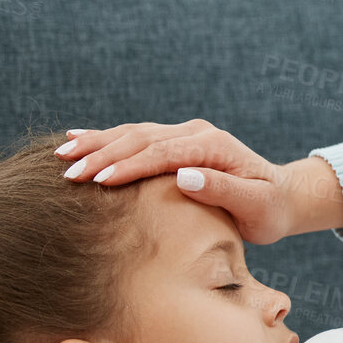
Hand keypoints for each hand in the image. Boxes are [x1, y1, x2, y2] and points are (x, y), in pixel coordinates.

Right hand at [54, 120, 342, 243]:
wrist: (282, 197)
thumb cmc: (269, 209)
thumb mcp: (256, 205)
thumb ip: (223, 190)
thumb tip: (185, 177)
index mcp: (214, 146)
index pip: (163, 153)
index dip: (129, 166)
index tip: (98, 180)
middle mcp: (197, 133)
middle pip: (141, 139)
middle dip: (102, 154)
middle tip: (66, 171)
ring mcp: (186, 135)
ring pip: (133, 134)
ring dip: (96, 143)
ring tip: (60, 154)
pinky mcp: (176, 142)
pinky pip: (136, 138)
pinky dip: (105, 139)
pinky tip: (75, 138)